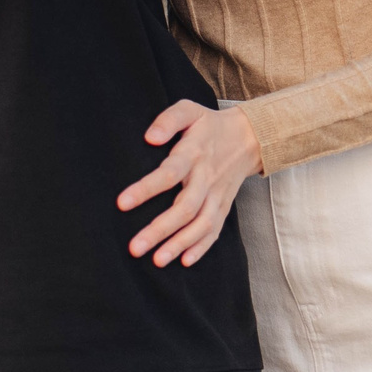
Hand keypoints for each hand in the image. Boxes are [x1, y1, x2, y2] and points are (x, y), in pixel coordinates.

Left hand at [118, 101, 263, 267]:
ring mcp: (217, 195)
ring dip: (179, 244)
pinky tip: (184, 261)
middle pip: (185, 208)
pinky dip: (201, 248)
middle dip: (160, 230)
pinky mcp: (224, 207)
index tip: (122, 203)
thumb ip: (169, 119)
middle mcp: (206, 178)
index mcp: (194, 154)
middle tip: (135, 247)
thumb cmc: (209, 125)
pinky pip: (214, 231)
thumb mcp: (190, 110)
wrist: (249, 137)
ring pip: (201, 224)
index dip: (146, 189)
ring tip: (157, 261)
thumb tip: (150, 137)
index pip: (169, 174)